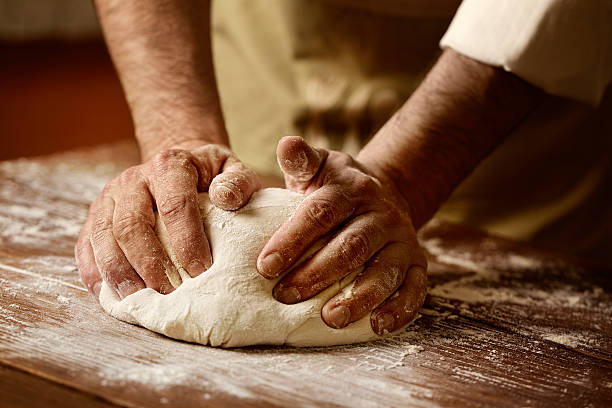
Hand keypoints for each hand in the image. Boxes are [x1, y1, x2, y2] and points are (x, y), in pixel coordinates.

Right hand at [76, 141, 260, 299]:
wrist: (179, 165)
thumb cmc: (210, 175)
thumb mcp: (231, 169)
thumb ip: (237, 182)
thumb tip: (225, 198)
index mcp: (170, 166)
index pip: (175, 205)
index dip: (187, 241)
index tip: (202, 272)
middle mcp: (134, 179)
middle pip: (132, 225)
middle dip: (150, 264)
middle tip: (169, 294)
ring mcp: (110, 197)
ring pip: (104, 237)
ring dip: (120, 273)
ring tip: (138, 302)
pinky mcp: (96, 215)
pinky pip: (87, 245)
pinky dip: (95, 272)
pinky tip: (111, 296)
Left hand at [257, 136, 426, 334]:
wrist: (384, 194)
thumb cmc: (336, 188)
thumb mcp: (319, 168)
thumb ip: (301, 160)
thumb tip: (286, 143)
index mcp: (350, 190)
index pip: (321, 213)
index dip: (293, 239)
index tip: (264, 266)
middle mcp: (380, 215)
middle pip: (351, 246)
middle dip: (317, 273)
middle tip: (285, 296)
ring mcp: (402, 240)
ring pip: (384, 271)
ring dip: (359, 297)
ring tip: (330, 318)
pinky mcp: (417, 263)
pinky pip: (415, 289)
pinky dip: (399, 310)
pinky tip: (377, 326)